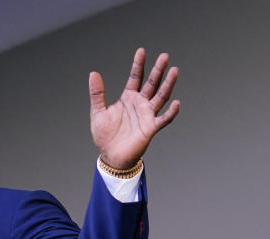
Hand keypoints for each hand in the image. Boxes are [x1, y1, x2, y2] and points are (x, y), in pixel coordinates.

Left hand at [89, 48, 179, 169]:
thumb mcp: (98, 112)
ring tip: (174, 70)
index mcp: (128, 98)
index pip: (135, 77)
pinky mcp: (151, 128)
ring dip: (168, 84)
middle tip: (165, 56)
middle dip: (158, 70)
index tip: (141, 51)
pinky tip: (176, 103)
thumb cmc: (105, 135)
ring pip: (160, 97)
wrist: (110, 156)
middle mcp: (140, 104)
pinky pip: (163, 119)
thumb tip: (93, 73)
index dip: (138, 65)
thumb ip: (97, 93)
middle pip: (152, 83)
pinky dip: (170, 112)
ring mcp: (147, 115)